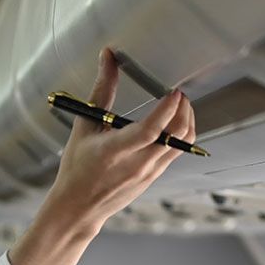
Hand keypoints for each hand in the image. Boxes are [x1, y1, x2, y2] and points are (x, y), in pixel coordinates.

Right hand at [8, 48, 196, 264]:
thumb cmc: (77, 166)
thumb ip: (101, 90)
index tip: (175, 91)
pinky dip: (181, 134)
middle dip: (184, 109)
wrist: (79, 208)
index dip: (167, 109)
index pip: (151, 131)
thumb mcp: (84, 126)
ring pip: (184, 144)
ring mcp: (149, 173)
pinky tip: (172, 122)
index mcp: (116, 151)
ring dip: (186, 120)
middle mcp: (137, 164)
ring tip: (179, 105)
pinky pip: (177, 152)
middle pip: (177, 135)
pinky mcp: (154, 177)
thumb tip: (108, 56)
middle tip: (178, 94)